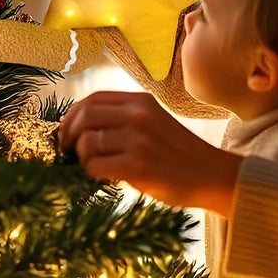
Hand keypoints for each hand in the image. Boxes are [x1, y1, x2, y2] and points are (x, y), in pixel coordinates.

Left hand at [59, 91, 239, 211]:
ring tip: (94, 167)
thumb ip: (122, 117)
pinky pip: (95, 166)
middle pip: (84, 117)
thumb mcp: (153, 121)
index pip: (91, 99)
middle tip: (68, 152)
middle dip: (69, 136)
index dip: (71, 116)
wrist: (212, 175)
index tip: (65, 132)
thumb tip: (76, 127)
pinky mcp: (138, 166)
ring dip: (83, 158)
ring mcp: (138, 140)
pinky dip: (92, 173)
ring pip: (86, 143)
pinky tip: (104, 177)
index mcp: (141, 101)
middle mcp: (139, 115)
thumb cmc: (176, 153)